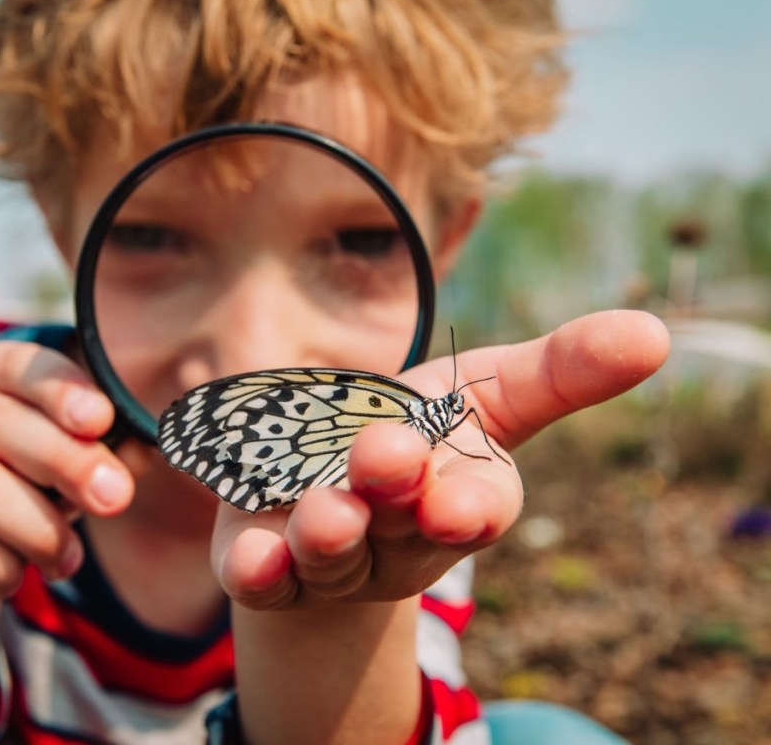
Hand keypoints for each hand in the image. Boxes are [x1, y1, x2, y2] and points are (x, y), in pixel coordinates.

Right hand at [0, 341, 134, 635]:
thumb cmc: (13, 493)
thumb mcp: (53, 464)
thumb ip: (87, 451)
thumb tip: (132, 463)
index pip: (17, 364)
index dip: (61, 389)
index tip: (102, 421)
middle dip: (67, 463)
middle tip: (115, 499)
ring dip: (37, 527)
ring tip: (68, 559)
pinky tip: (14, 576)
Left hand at [211, 310, 669, 608]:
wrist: (330, 481)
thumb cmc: (421, 432)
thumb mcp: (488, 393)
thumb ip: (559, 370)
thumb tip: (656, 332)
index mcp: (457, 494)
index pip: (478, 507)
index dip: (472, 507)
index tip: (463, 502)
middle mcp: (398, 535)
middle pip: (400, 523)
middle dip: (395, 493)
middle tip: (386, 457)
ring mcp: (331, 555)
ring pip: (332, 553)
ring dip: (329, 533)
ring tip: (324, 511)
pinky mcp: (265, 559)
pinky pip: (260, 573)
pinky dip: (257, 567)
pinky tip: (250, 555)